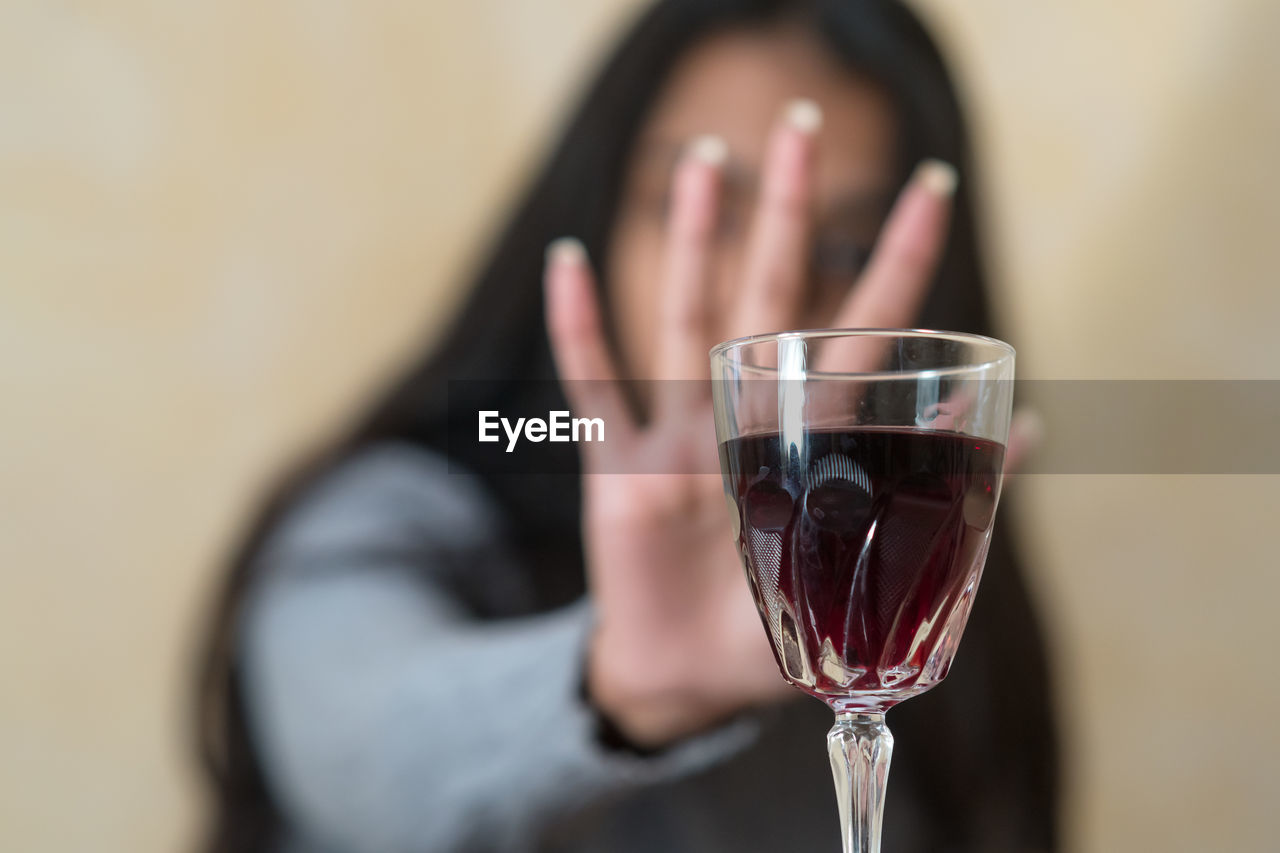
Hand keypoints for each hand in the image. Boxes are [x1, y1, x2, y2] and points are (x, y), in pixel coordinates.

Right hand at [544, 100, 957, 747]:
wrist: (691, 680)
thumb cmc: (780, 627)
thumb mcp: (874, 571)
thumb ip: (945, 500)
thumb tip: (1028, 426)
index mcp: (812, 439)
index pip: (862, 331)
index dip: (895, 262)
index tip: (928, 187)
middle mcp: (747, 416)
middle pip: (769, 295)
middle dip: (786, 214)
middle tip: (799, 128)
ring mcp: (680, 434)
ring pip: (684, 318)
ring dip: (691, 243)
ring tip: (703, 164)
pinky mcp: (620, 468)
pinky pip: (595, 387)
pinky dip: (581, 328)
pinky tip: (569, 261)